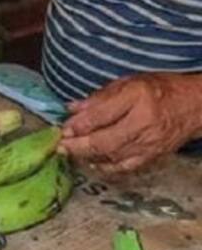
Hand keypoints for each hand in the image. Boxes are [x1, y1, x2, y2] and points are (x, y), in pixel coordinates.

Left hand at [60, 73, 201, 173]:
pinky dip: (107, 167)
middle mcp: (144, 122)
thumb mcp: (128, 82)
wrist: (195, 106)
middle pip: (105, 140)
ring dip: (88, 156)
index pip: (101, 114)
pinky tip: (92, 163)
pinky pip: (127, 167)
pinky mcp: (155, 157)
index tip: (62, 127)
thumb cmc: (160, 89)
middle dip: (79, 145)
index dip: (78, 124)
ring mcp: (151, 143)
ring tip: (71, 153)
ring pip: (114, 156)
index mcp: (137, 97)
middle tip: (60, 145)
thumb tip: (71, 108)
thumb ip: (99, 97)